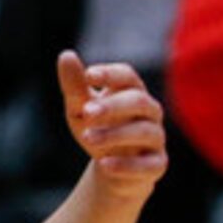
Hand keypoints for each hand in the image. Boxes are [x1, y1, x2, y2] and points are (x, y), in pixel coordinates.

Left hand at [57, 51, 166, 199]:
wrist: (111, 167)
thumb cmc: (97, 128)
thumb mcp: (80, 108)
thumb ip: (75, 86)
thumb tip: (67, 55)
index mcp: (131, 92)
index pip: (128, 76)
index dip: (111, 74)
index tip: (89, 75)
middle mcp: (149, 112)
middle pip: (138, 101)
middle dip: (112, 106)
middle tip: (87, 111)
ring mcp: (155, 138)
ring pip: (145, 131)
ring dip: (114, 134)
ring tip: (86, 137)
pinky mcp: (156, 164)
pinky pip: (149, 164)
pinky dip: (127, 165)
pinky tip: (104, 164)